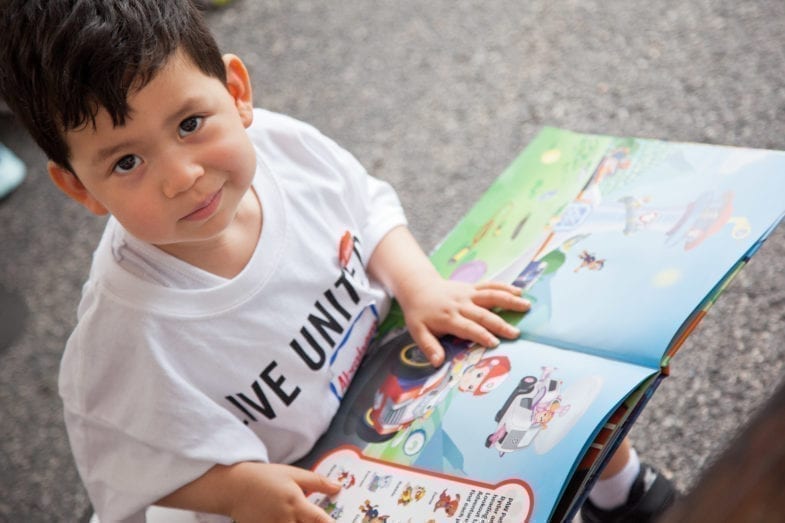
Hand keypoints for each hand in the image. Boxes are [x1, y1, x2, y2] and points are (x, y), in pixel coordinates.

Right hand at [228, 463, 340, 522]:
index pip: (321, 521)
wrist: (234, 487)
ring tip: (300, 519)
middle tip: (318, 521)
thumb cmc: (265, 478)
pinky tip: (289, 522)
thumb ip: (317, 482)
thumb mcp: (293, 474)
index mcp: (296, 504)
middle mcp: (286, 520)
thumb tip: (338, 487)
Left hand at [396, 277, 529, 365]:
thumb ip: (428, 346)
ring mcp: (468, 294)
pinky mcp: (472, 287)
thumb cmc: (419, 313)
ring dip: (509, 300)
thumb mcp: (417, 331)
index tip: (495, 343)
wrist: (418, 287)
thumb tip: (437, 362)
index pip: (467, 327)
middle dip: (499, 324)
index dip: (481, 335)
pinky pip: (490, 285)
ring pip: (491, 296)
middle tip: (515, 334)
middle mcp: (460, 304)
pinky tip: (519, 291)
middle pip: (482, 314)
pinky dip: (504, 287)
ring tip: (526, 306)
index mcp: (448, 317)